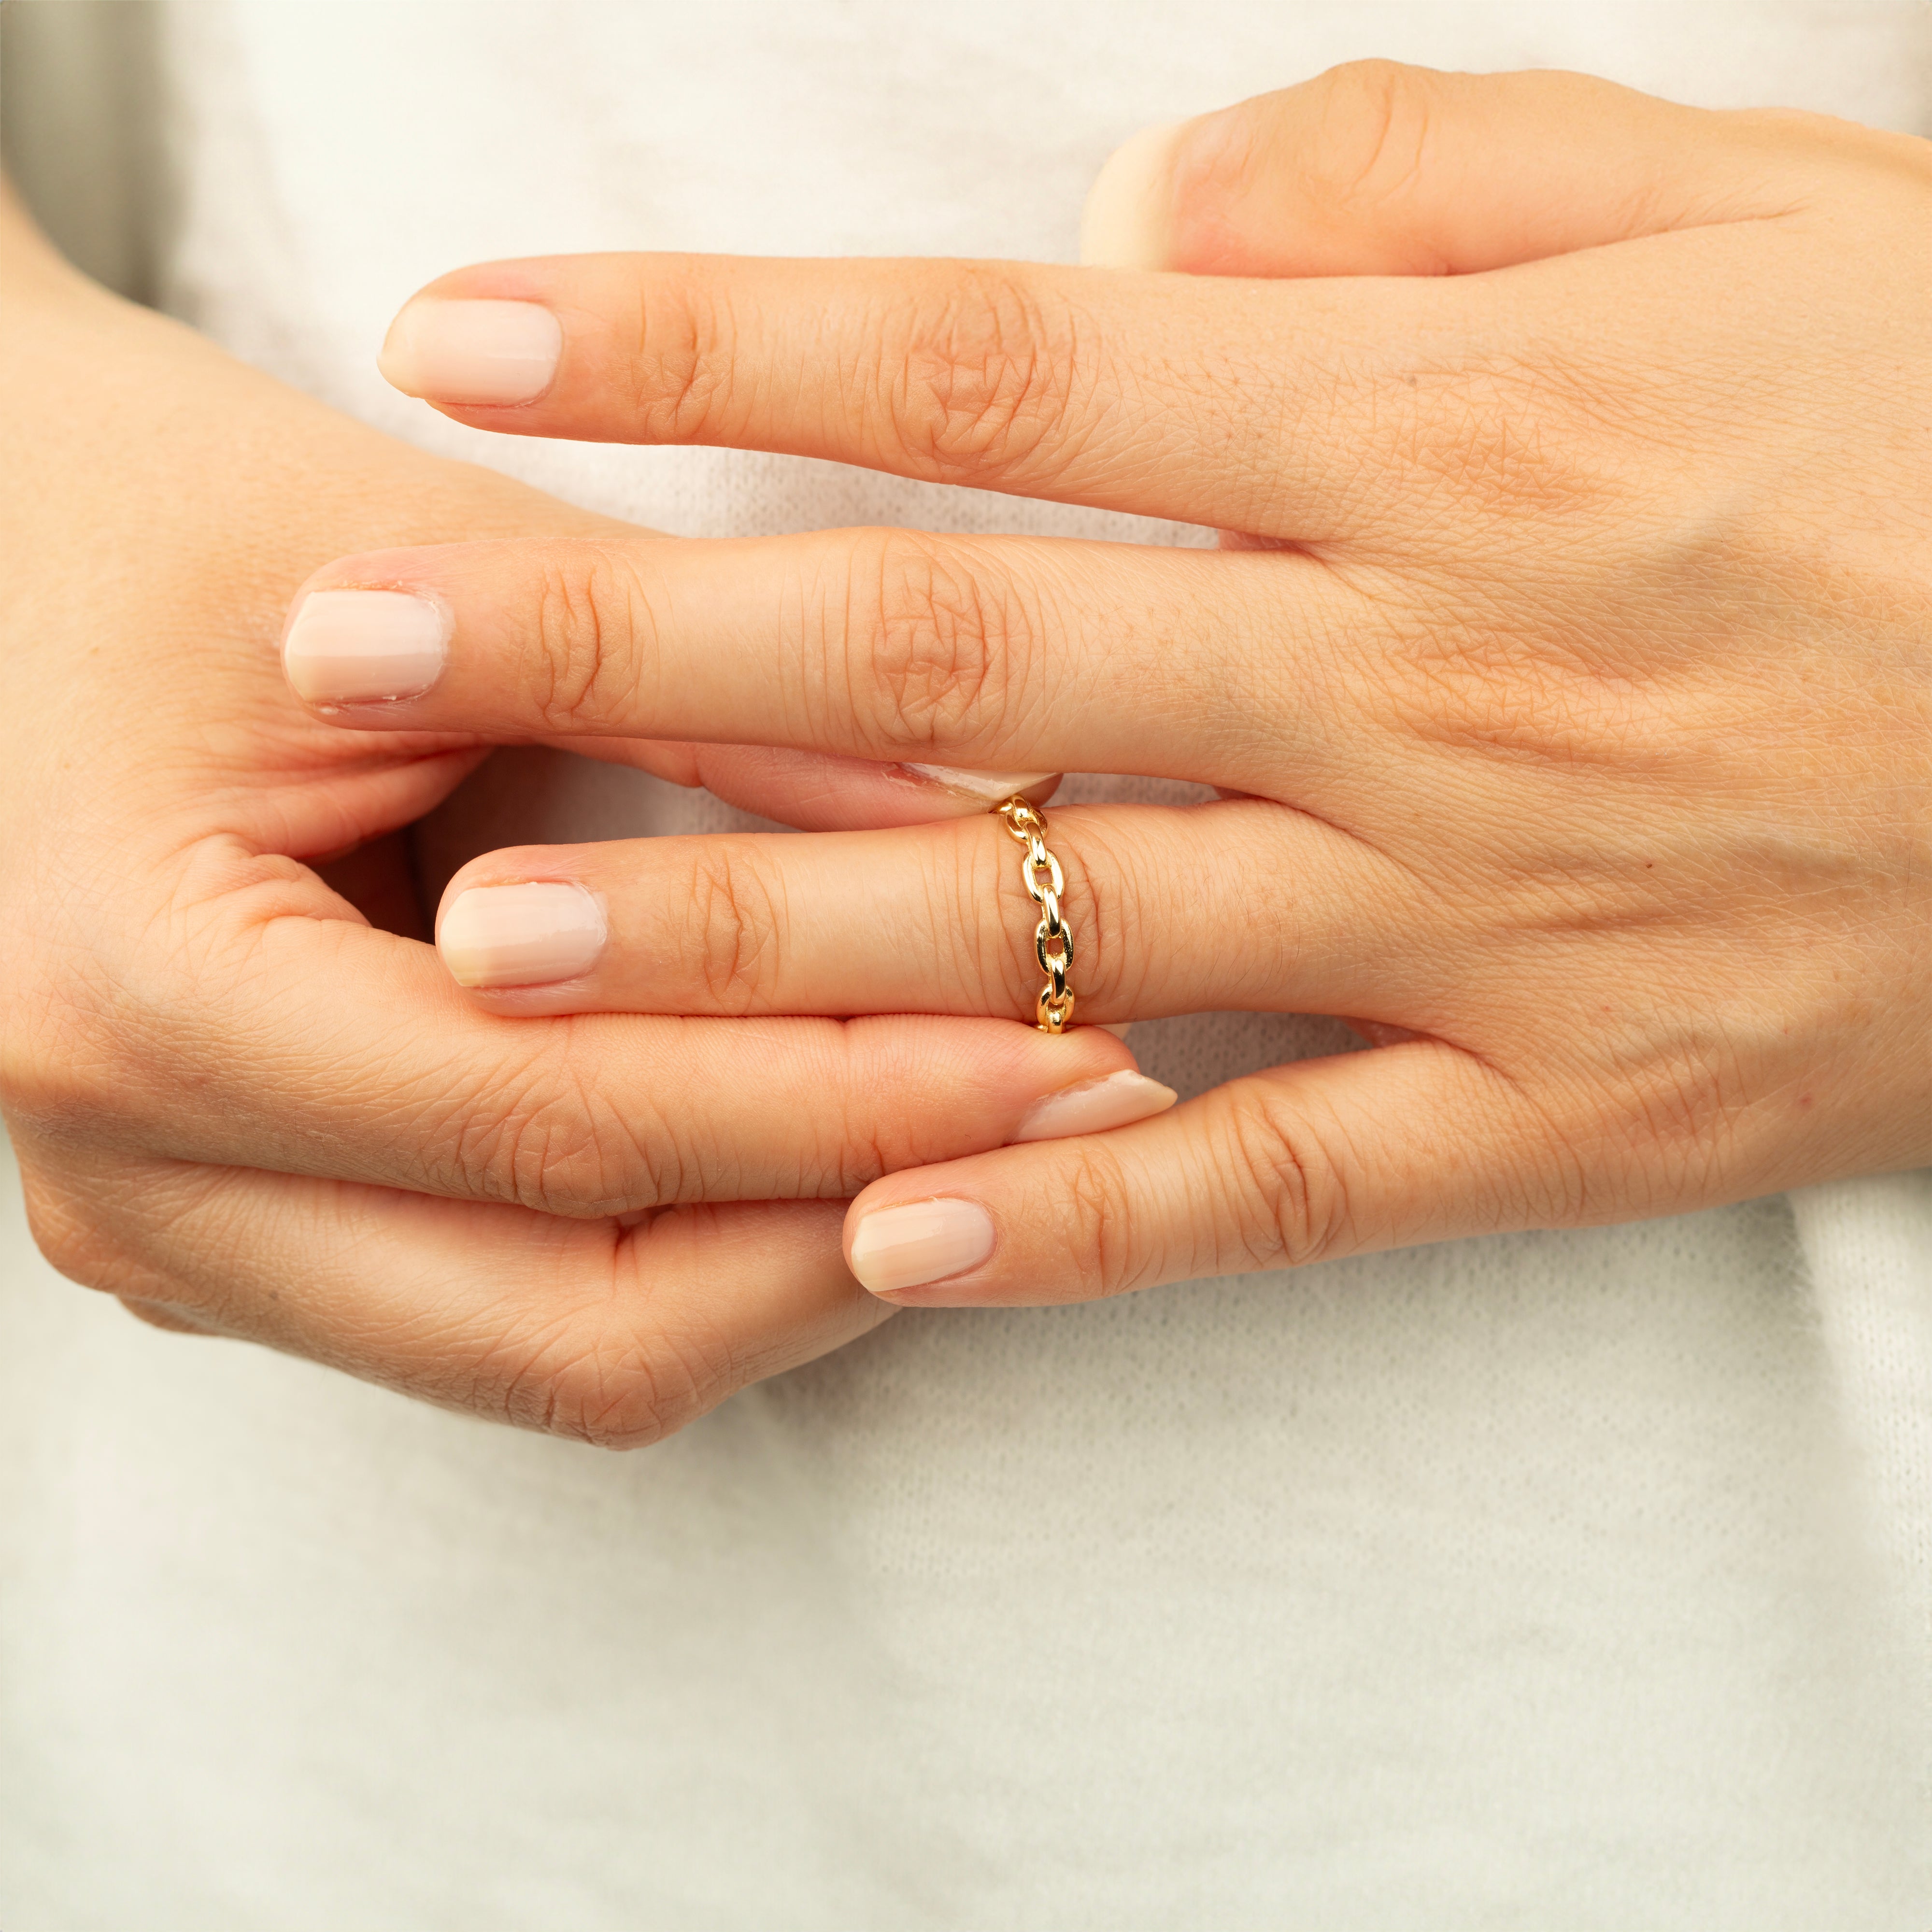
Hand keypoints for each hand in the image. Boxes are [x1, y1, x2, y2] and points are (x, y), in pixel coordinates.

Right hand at [0, 181, 1151, 1439]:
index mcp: (139, 996)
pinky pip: (522, 1312)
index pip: (570, 1120)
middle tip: (1076, 1117)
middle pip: (574, 1318)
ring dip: (797, 1263)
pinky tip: (846, 1148)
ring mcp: (174, 1236)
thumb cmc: (170, 516)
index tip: (1073, 1046)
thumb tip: (1003, 825)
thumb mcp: (431, 576)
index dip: (849, 1101)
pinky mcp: (240, 1236)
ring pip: (562, 1354)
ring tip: (997, 1136)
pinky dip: (702, 1249)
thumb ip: (706, 708)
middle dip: (850, 1232)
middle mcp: (128, 1173)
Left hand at [286, 63, 1931, 1305]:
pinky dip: (1081, 1218)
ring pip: (1048, 939)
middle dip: (617, 648)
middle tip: (360, 650)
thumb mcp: (1711, 206)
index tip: (470, 337)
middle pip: (932, 654)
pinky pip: (1279, 1182)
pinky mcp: (1566, 1101)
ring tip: (499, 961)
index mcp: (1420, 428)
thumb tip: (1133, 204)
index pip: (975, 364)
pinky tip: (878, 1238)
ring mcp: (1473, 913)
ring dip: (755, 957)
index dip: (702, 344)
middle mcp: (1400, 672)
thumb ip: (1394, 177)